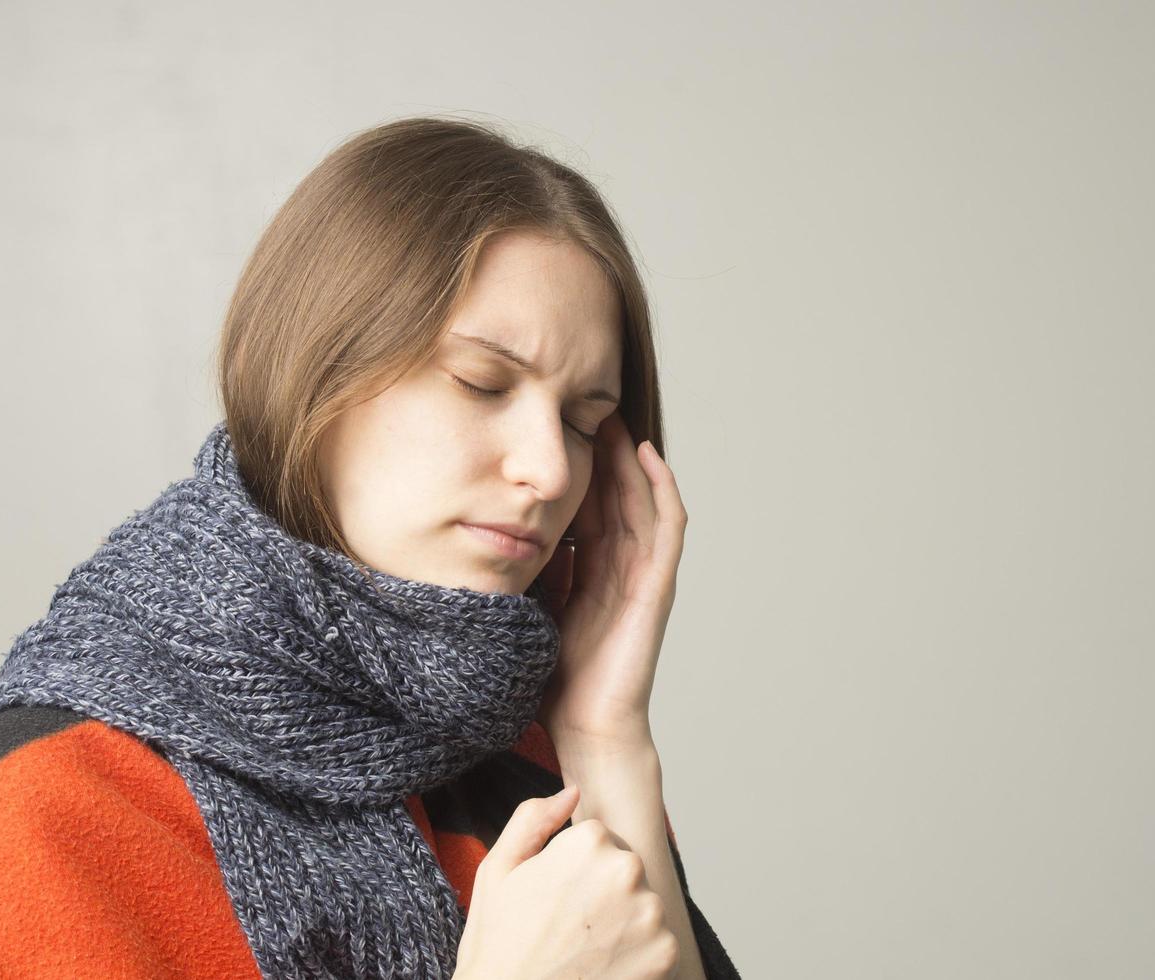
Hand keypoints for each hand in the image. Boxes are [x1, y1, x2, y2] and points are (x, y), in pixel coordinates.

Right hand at [452, 784, 679, 979]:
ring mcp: (650, 913)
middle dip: (602, 892)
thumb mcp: (498, 870)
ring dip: (622, 922)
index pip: (599, 840)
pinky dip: (637, 954)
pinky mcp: (665, 952)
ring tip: (584, 948)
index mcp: (588, 843)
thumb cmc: (499, 945)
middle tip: (568, 926)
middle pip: (624, 869)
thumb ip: (533, 819)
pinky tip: (604, 967)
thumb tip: (572, 793)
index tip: (556, 899)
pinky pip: (657, 940)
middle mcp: (627, 870)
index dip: (574, 870)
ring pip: (642, 904)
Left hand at [531, 412, 687, 749]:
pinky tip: (646, 454)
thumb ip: (524, 573)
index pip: (590, 505)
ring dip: (632, 457)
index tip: (554, 430)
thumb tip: (487, 534)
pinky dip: (660, 487)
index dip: (578, 466)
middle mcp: (623, 567)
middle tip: (586, 404)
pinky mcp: (657, 585)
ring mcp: (644, 574)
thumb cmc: (557, 682)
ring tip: (614, 416)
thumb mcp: (530, 608)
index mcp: (594, 571)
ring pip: (643, 499)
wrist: (586, 728)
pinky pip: (667, 525)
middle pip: (618, 492)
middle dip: (605, 449)